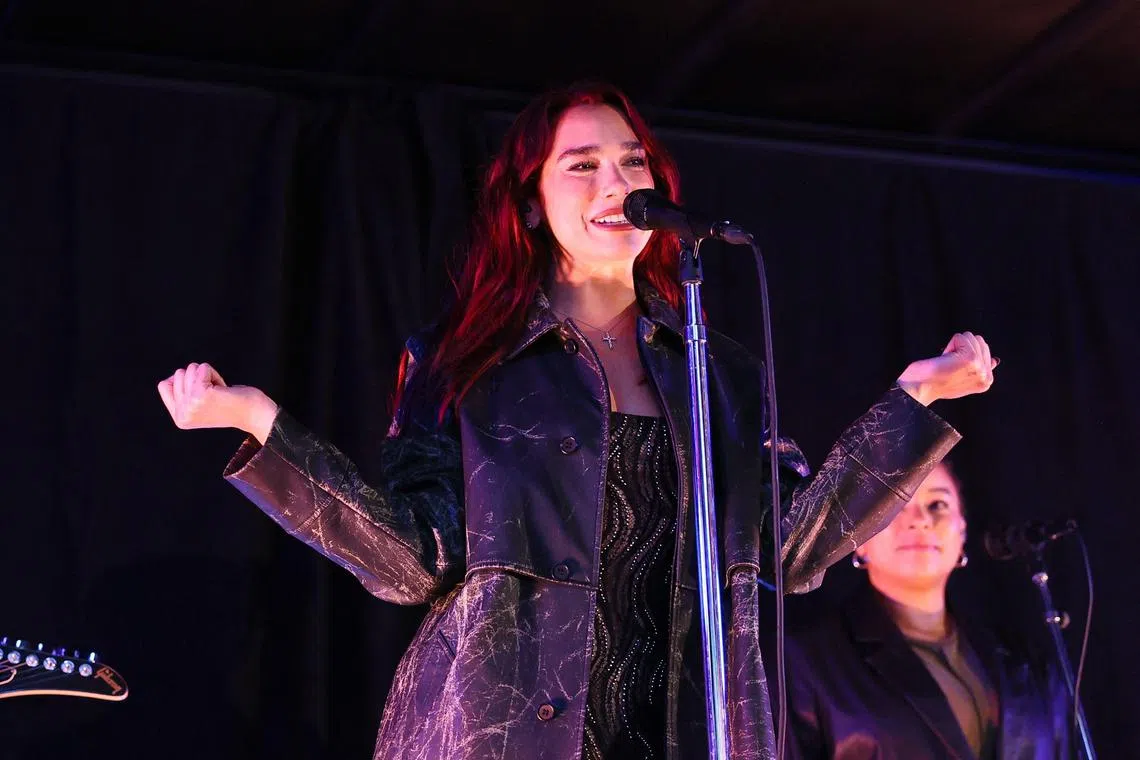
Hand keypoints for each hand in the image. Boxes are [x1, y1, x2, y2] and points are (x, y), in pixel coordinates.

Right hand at [157, 362, 277, 443]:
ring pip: (189, 369)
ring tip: (220, 391)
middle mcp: (182, 414)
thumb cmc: (231, 405)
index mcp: (179, 418)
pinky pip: (202, 368)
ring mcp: (190, 405)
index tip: (202, 392)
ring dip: (207, 375)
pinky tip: (223, 387)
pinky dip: (213, 373)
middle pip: (177, 375)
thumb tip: (168, 379)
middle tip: (215, 394)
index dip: (183, 381)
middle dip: (198, 378)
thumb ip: (183, 395)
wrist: (254, 414)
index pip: (164, 385)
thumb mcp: (199, 405)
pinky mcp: (201, 394)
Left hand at [897, 332, 997, 405]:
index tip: (954, 368)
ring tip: (947, 362)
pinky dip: (950, 344)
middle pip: (980, 341)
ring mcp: (980, 367)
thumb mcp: (961, 379)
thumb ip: (979, 370)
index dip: (964, 354)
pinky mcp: (971, 358)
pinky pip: (961, 336)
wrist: (919, 388)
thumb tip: (995, 360)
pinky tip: (944, 358)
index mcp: (986, 382)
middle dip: (961, 348)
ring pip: (971, 337)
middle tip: (949, 364)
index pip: (985, 351)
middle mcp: (986, 376)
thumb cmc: (934, 383)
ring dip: (955, 346)